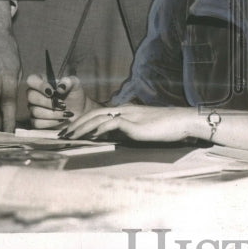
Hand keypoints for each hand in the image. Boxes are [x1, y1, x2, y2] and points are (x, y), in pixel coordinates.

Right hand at [25, 74, 96, 128]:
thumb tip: (60, 87)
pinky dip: (51, 122)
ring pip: (35, 111)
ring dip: (53, 113)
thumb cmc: (74, 95)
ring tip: (66, 112)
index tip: (52, 92)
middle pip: (31, 97)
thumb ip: (69, 82)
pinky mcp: (36, 121)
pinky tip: (61, 119)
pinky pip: (37, 123)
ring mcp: (34, 108)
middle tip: (63, 104)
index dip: (39, 86)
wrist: (79, 111)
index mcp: (43, 82)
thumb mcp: (75, 84)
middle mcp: (35, 94)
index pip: (32, 80)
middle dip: (48, 102)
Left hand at [62, 104, 203, 142]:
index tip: (70, 131)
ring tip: (71, 136)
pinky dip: (101, 128)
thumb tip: (113, 138)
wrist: (184, 122)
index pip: (99, 113)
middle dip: (77, 124)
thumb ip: (129, 131)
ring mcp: (131, 116)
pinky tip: (93, 136)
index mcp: (127, 111)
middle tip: (62, 134)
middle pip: (95, 113)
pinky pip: (114, 123)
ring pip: (100, 117)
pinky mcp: (137, 125)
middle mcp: (126, 110)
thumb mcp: (144, 129)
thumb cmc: (167, 127)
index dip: (83, 121)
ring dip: (83, 127)